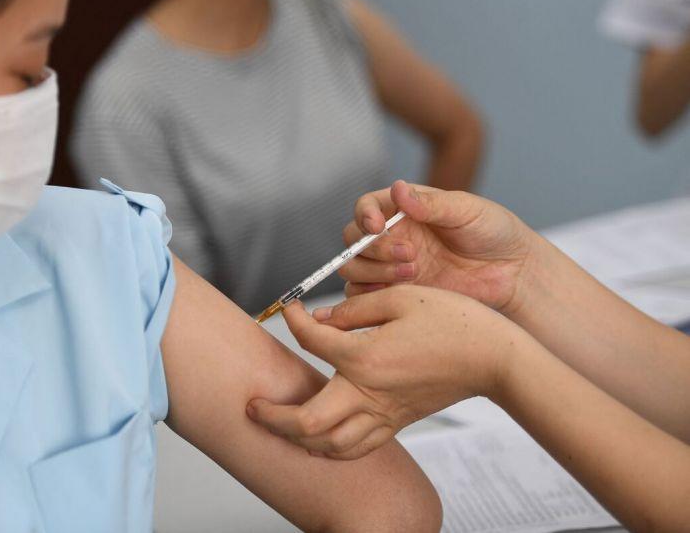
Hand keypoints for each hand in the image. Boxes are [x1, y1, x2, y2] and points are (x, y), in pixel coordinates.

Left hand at [246, 288, 530, 459]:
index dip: (293, 320)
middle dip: (273, 417)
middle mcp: (369, 393)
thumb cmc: (454, 323)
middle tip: (253, 405)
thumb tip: (322, 320)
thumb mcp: (402, 298)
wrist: (494, 359)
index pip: (311, 341)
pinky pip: (355, 448)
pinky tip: (318, 435)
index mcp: (367, 357)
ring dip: (296, 438)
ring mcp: (384, 414)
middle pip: (307, 423)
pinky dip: (329, 447)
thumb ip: (355, 311)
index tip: (289, 307)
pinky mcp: (397, 423)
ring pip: (328, 446)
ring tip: (278, 423)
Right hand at [341, 180, 538, 314]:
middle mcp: (392, 236)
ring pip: (354, 267)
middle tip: (410, 254)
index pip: (366, 207)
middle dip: (372, 248)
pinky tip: (401, 290)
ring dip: (373, 271)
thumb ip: (431, 203)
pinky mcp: (397, 292)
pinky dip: (370, 294)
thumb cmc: (493, 232)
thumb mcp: (466, 210)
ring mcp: (392, 265)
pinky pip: (364, 295)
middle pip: (353, 240)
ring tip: (413, 272)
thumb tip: (398, 189)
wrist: (512, 272)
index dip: (364, 216)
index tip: (376, 226)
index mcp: (404, 209)